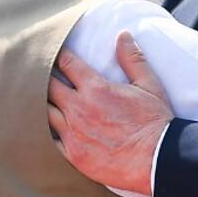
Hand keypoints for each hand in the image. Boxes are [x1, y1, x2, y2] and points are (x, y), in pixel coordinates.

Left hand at [47, 31, 173, 194]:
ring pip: (44, 112)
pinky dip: (46, 131)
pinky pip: (48, 139)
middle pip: (47, 86)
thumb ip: (132, 59)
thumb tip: (123, 35)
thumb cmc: (155, 122)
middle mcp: (79, 109)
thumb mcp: (149, 85)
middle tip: (42, 73)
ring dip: (43, 104)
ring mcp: (73, 133)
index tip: (57, 53)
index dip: (60, 56)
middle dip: (44, 77)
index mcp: (96, 88)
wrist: (158, 161)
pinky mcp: (72, 155)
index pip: (67, 63)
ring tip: (40, 100)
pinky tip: (46, 128)